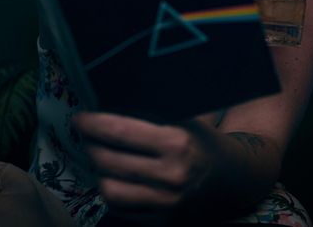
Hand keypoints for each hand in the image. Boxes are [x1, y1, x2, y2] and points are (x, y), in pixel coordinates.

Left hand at [72, 112, 218, 222]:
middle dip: (90, 144)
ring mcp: (166, 204)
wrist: (232, 179)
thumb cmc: (203, 141)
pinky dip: (111, 190)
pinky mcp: (163, 223)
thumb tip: (111, 99)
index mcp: (177, 142)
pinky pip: (121, 209)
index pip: (121, 132)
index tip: (79, 118)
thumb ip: (153, 111)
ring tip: (97, 155)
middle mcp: (171, 176)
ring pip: (110, 189)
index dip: (94, 124)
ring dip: (97, 170)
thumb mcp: (186, 118)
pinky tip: (111, 175)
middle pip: (110, 160)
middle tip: (85, 134)